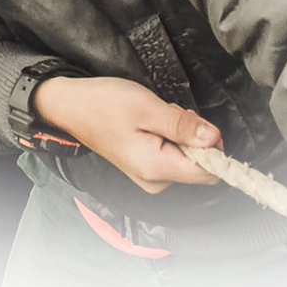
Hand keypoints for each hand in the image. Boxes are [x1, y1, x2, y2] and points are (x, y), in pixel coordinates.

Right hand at [31, 76, 222, 192]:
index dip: (213, 148)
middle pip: (199, 165)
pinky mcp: (146, 167)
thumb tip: (216, 139)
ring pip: (186, 158)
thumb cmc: (105, 104)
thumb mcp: (147, 108)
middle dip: (193, 136)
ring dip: (180, 133)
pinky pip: (173, 155)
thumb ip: (183, 126)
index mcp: (157, 169)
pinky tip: (151, 121)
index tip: (197, 123)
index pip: (208, 172)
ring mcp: (150, 176)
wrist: (71, 106)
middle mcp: (156, 181)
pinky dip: (170, 136)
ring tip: (154, 115)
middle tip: (167, 113)